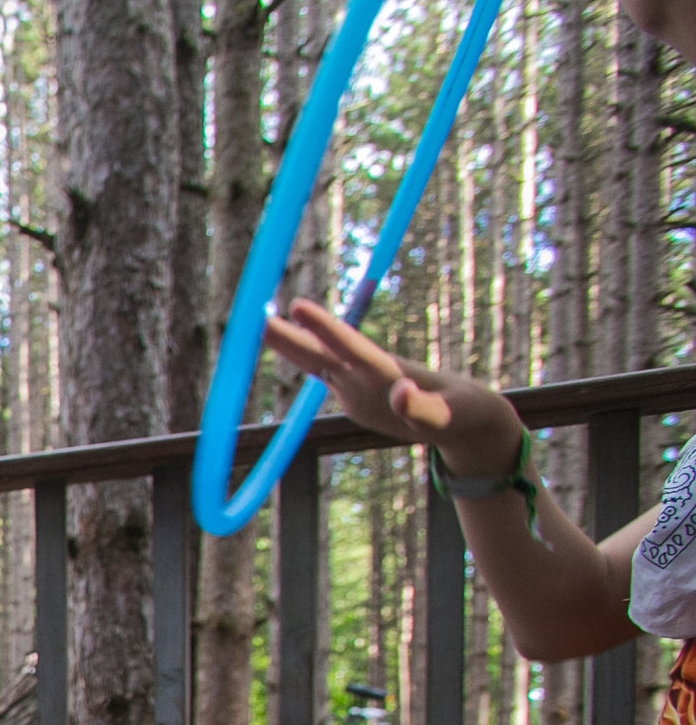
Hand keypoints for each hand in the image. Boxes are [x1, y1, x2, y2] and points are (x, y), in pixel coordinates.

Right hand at [264, 298, 526, 475]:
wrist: (464, 415)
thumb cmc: (463, 414)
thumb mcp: (448, 417)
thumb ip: (423, 408)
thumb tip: (400, 390)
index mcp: (389, 372)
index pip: (352, 348)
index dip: (325, 329)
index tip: (299, 307)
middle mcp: (369, 372)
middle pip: (326, 351)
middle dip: (295, 336)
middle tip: (260, 317)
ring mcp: (359, 382)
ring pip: (320, 359)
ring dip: (293, 344)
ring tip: (261, 324)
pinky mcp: (355, 393)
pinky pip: (323, 374)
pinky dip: (303, 359)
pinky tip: (283, 347)